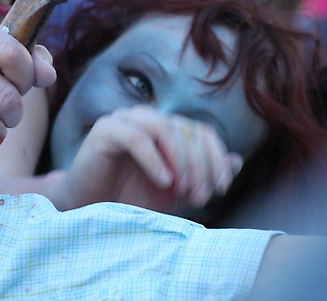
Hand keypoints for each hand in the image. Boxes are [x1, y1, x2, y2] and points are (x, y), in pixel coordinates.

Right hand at [52, 105, 241, 212]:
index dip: (216, 159)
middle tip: (201, 196)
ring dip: (181, 161)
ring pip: (165, 129)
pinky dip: (155, 160)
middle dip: (199, 166)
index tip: (222, 189)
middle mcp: (148, 117)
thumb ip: (202, 175)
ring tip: (183, 190)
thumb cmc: (130, 198)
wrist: (89, 209)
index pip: (202, 132)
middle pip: (187, 131)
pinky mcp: (105, 130)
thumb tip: (237, 161)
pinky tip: (164, 183)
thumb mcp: (174, 190)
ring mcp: (125, 119)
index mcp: (165, 127)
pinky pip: (137, 138)